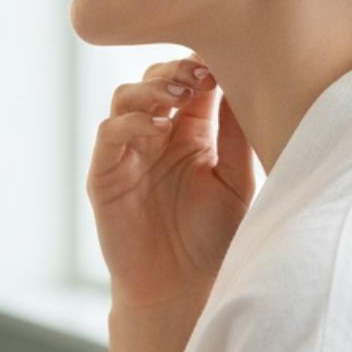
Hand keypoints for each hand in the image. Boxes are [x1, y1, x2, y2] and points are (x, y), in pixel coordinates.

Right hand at [89, 55, 255, 311]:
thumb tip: (246, 78)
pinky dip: (131, 121)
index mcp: (192, 132)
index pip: (191, 80)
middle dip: (175, 70)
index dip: (202, 64)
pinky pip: (110, 133)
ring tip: (178, 96)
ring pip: (126, 97)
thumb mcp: (235, 180)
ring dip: (151, 88)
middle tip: (199, 75)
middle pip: (155, 78)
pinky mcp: (105, 175)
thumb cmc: (214, 241)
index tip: (224, 60)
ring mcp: (128, 153)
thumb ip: (236, 134)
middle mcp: (157, 136)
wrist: (182, 291)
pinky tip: (158, 127)